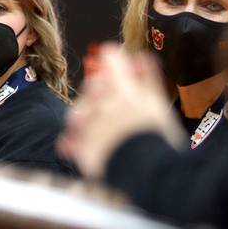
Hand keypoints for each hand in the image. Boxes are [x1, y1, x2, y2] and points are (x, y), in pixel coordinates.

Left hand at [58, 43, 183, 178]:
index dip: (113, 59)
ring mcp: (91, 124)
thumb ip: (149, 78)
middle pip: (91, 84)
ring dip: (84, 115)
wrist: (150, 172)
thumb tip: (142, 56)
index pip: (111, 57)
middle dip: (98, 90)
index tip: (116, 65)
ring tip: (96, 126)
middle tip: (109, 100)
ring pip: (77, 111)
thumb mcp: (158, 104)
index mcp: (124, 89)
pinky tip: (77, 145)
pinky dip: (73, 142)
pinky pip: (69, 140)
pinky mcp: (82, 147)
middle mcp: (103, 102)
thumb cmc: (158, 138)